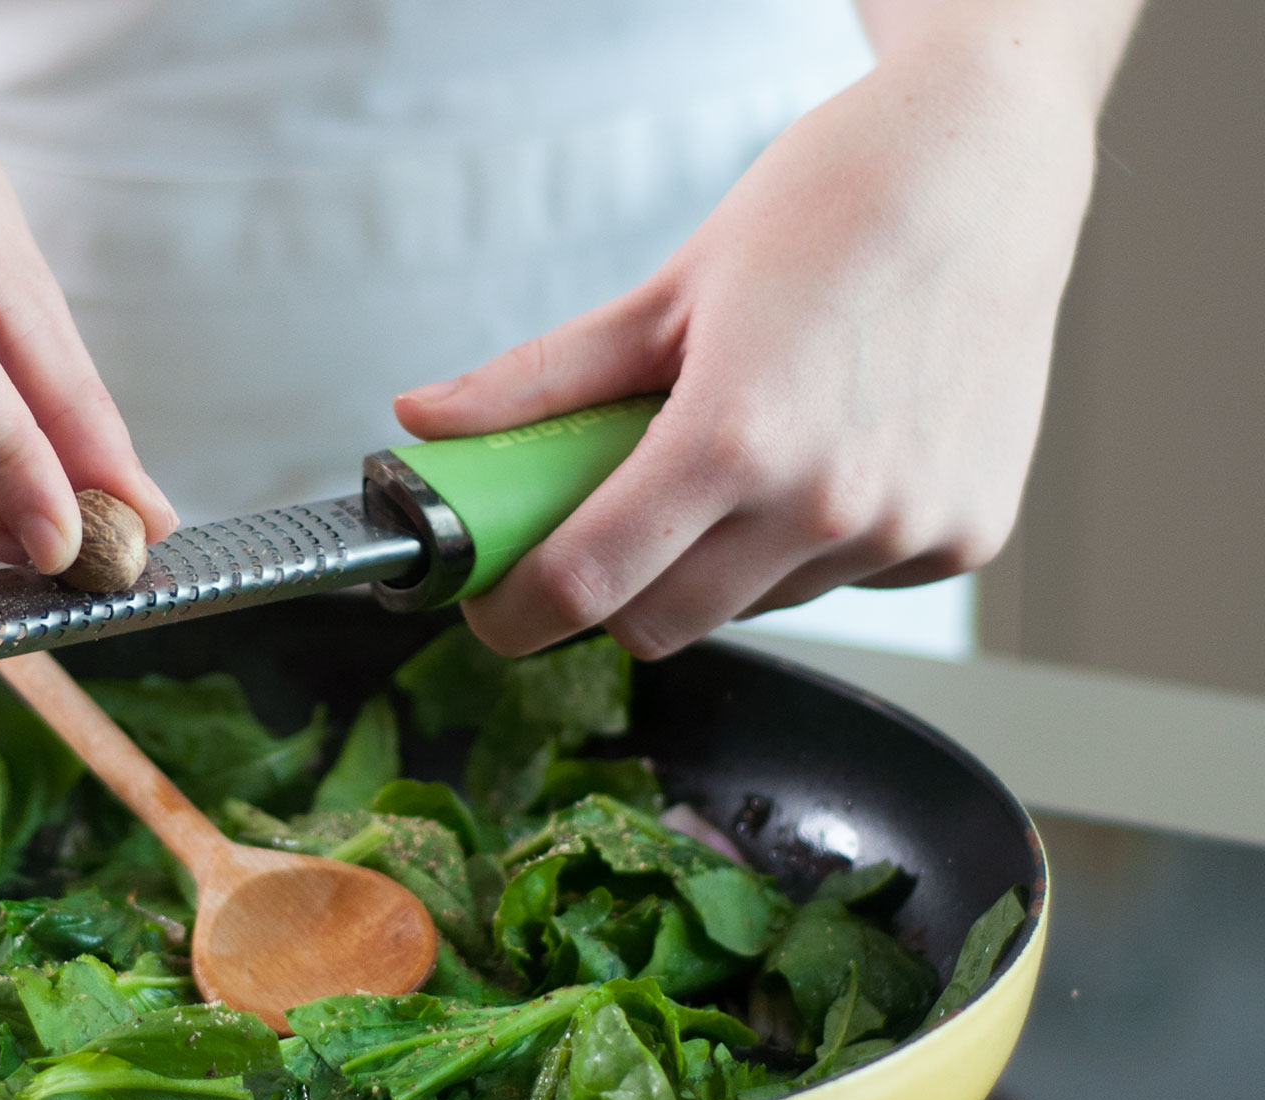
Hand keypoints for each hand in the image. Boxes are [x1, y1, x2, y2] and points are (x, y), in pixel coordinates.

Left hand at [394, 39, 1096, 657]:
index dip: (518, 612)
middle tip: (611, 519)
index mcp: (734, 438)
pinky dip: (810, 544)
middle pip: (660, 624)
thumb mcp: (665, 292)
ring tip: (751, 449)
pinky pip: (840, 583)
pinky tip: (835, 450)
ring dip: (719, 561)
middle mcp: (826, 503)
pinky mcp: (962, 539)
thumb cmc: (830, 207)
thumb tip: (421, 421)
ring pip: (751, 607)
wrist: (989, 164)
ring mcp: (903, 531)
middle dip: (614, 588)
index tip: (496, 608)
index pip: (588, 584)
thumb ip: (537, 381)